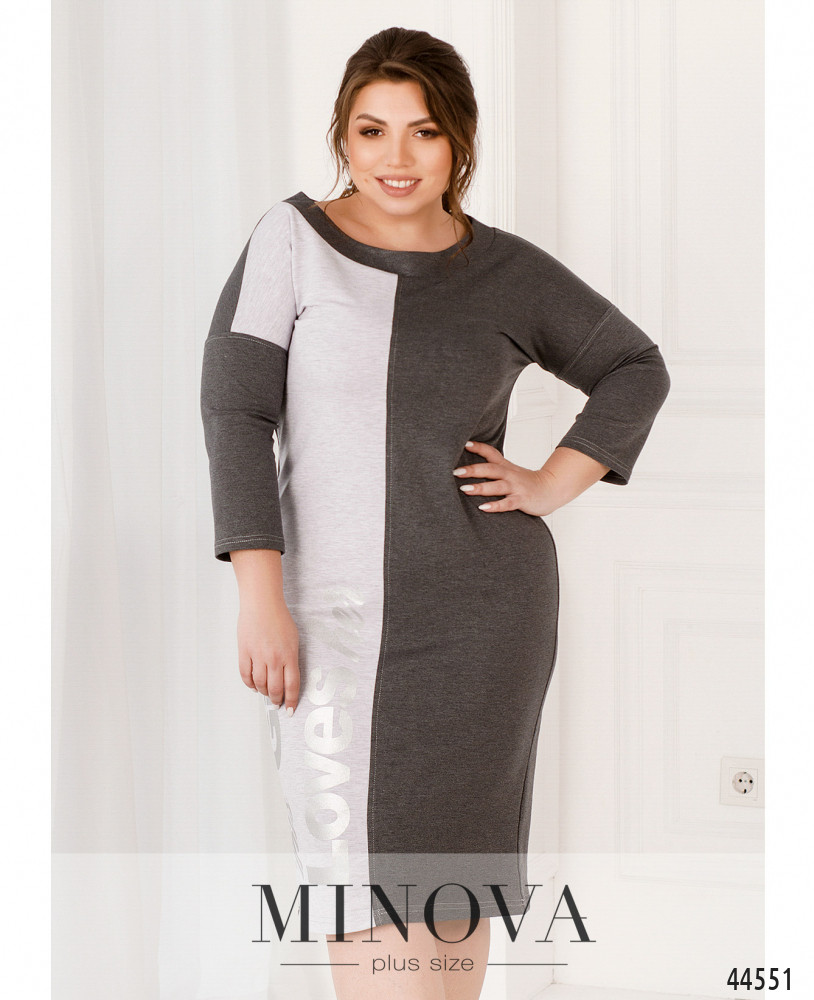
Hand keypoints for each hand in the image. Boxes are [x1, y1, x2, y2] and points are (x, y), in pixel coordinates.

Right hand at [237, 595, 299, 713]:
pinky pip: (246, 675)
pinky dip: (249, 684)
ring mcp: (258, 656)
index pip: (292, 685)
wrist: (262, 604)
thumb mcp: (293, 639)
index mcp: (289, 655)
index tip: (291, 709)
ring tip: (266, 693)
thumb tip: (288, 677)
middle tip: (277, 703)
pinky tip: (253, 685)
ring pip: (260, 684)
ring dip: (263, 692)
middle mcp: (274, 658)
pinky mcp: (244, 652)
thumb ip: (291, 659)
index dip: (292, 700)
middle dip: (277, 699)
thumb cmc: (279, 618)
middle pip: (275, 688)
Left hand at [453, 440, 558, 516]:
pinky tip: (483, 508)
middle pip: (490, 469)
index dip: (478, 447)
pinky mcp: (522, 500)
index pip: (491, 453)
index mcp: (506, 466)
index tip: (464, 443)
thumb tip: (470, 465)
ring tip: (464, 489)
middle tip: (455, 471)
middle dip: (473, 470)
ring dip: (481, 487)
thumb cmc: (527, 482)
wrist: (552, 489)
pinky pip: (507, 504)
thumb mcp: (510, 471)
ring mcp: (516, 488)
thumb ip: (494, 467)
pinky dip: (495, 506)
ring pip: (497, 486)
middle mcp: (510, 475)